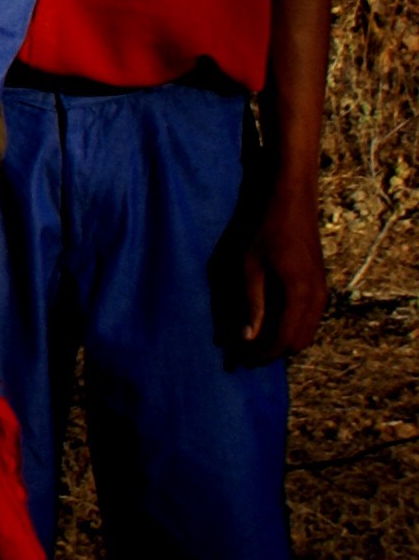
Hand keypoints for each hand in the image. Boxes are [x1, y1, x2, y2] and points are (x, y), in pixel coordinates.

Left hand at [221, 180, 331, 359]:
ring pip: (305, 331)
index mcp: (300, 296)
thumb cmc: (263, 227)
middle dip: (270, 351)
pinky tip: (266, 320)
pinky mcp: (318, 283)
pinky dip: (289, 325)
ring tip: (249, 339)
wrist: (291, 198)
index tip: (237, 361)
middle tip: (240, 352)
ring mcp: (321, 291)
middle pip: (297, 341)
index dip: (260, 355)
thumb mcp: (249, 266)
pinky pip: (308, 317)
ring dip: (280, 338)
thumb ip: (251, 303)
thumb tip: (246, 338)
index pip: (282, 340)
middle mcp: (317, 298)